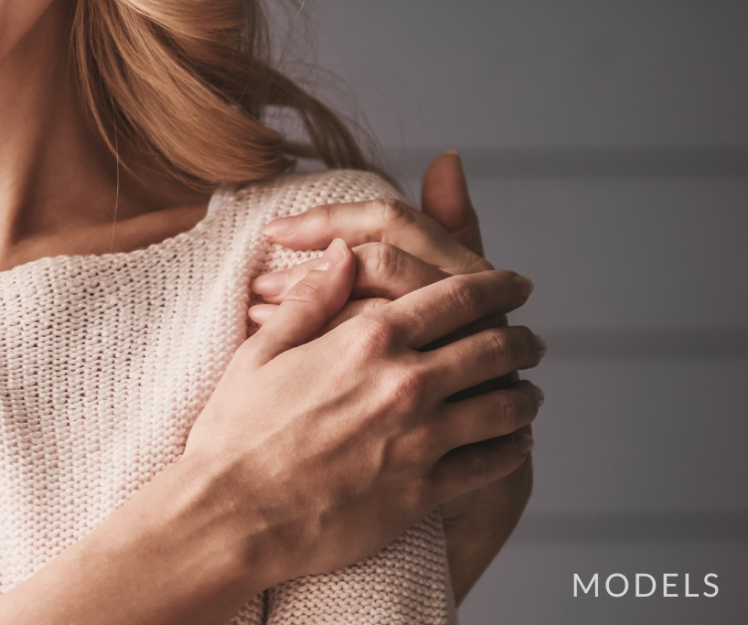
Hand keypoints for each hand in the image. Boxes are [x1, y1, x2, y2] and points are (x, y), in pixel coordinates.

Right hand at [245, 151, 537, 597]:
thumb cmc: (237, 429)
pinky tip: (515, 443)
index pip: (455, 298)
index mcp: (366, 339)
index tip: (514, 286)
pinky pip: (490, 463)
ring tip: (528, 392)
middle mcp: (404, 383)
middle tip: (531, 339)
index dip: (496, 288)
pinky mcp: (423, 490)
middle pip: (493, 348)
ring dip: (525, 395)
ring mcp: (419, 439)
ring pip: (504, 407)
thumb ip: (312, 299)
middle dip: (521, 339)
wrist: (233, 511)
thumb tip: (345, 254)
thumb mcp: (261, 350)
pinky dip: (513, 449)